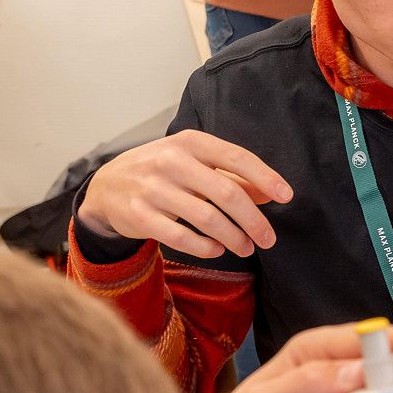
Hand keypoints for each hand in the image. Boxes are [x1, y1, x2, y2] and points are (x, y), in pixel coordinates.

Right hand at [79, 130, 293, 258]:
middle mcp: (171, 161)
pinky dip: (205, 247)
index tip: (286, 196)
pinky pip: (181, 237)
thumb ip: (233, 176)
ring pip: (207, 218)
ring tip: (247, 247)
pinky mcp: (139, 215)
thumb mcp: (195, 164)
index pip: (236, 157)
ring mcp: (153, 189)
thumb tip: (271, 192)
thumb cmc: (162, 172)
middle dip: (253, 220)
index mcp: (190, 142)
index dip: (265, 177)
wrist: (106, 185)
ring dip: (234, 237)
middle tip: (268, 238)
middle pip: (226, 192)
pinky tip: (217, 250)